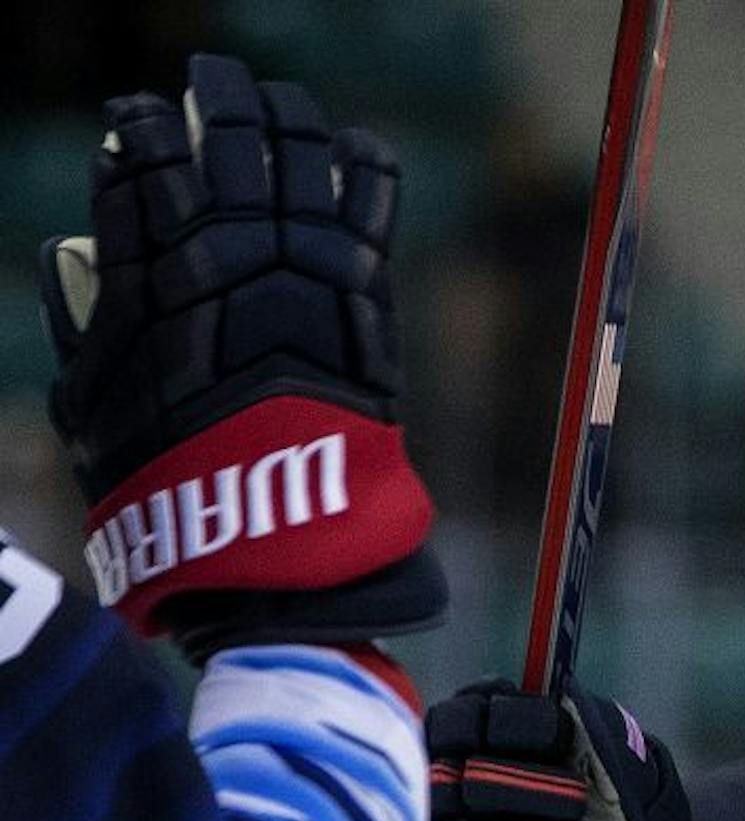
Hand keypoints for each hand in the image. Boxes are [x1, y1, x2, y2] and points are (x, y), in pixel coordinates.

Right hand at [42, 53, 440, 657]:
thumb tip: (80, 249)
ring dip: (288, 115)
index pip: (141, 157)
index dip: (140, 126)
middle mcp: (228, 250)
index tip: (138, 118)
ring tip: (277, 102)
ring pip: (299, 149)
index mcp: (150, 265)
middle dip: (215, 93)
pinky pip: (371, 200)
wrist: (270, 523)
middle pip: (225, 134)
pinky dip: (364, 163)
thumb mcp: (89, 400)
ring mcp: (303, 262)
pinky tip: (354, 148)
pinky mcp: (364, 288)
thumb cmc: (166, 475)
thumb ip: (86, 318)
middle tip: (213, 79)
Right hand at [419, 679, 704, 820]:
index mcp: (479, 749)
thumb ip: (602, 731)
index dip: (511, 725)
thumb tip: (564, 696)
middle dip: (528, 789)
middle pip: (454, 780)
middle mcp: (441, 800)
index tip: (561, 737)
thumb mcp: (634, 776)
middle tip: (577, 804)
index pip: (460, 717)